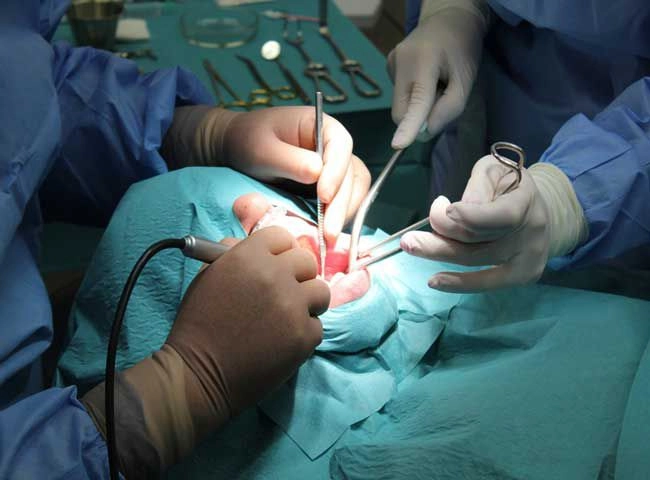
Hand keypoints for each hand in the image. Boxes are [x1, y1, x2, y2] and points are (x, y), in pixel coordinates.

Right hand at [168, 224, 328, 415]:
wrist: (198, 374)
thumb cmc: (198, 325)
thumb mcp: (209, 278)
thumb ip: (234, 255)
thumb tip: (256, 247)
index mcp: (248, 256)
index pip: (282, 236)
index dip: (280, 250)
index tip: (277, 264)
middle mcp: (274, 276)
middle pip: (306, 261)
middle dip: (297, 275)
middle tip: (284, 293)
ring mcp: (293, 306)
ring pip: (320, 291)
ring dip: (307, 302)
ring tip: (288, 316)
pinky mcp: (304, 336)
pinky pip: (317, 325)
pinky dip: (303, 333)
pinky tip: (282, 341)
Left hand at [222, 107, 370, 242]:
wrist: (238, 150)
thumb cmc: (248, 141)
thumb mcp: (262, 149)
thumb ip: (290, 160)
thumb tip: (317, 173)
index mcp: (322, 127)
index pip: (340, 146)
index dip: (336, 172)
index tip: (323, 195)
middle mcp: (334, 147)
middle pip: (351, 174)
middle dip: (341, 205)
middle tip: (329, 232)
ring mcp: (335, 169)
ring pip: (353, 191)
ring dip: (343, 215)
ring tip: (328, 239)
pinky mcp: (330, 188)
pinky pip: (343, 203)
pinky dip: (337, 219)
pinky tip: (324, 235)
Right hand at [387, 6, 485, 148]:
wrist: (449, 19)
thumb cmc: (462, 50)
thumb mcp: (466, 81)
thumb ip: (449, 109)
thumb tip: (425, 132)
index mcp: (424, 61)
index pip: (416, 101)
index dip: (409, 126)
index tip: (399, 145)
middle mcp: (401, 60)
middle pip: (401, 110)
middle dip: (418, 118)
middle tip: (441, 99)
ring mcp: (391, 62)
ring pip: (400, 104)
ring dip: (416, 105)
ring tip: (434, 83)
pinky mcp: (388, 64)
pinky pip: (399, 94)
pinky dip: (412, 95)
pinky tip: (424, 78)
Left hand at [400, 155, 550, 291]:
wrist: (544, 211)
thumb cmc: (510, 186)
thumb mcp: (495, 170)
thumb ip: (478, 186)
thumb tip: (457, 213)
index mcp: (525, 201)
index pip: (500, 215)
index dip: (471, 216)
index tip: (444, 209)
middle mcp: (530, 233)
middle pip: (478, 239)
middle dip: (441, 233)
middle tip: (410, 238)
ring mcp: (528, 258)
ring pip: (475, 260)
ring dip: (438, 254)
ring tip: (411, 247)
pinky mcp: (522, 275)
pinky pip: (486, 282)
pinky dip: (459, 284)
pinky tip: (435, 281)